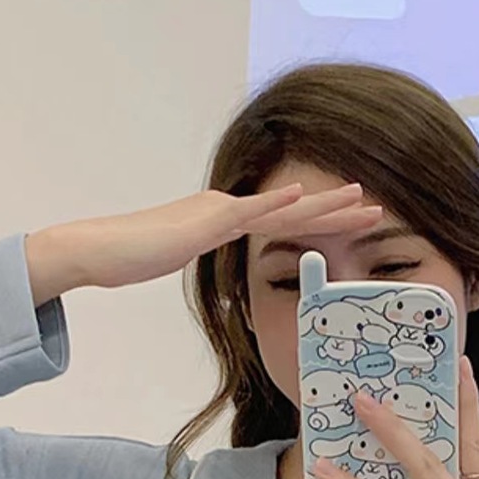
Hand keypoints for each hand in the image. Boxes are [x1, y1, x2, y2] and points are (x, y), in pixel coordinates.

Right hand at [24, 183, 383, 304]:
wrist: (101, 249)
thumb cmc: (132, 257)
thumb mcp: (181, 260)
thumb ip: (205, 260)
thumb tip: (226, 283)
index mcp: (225, 219)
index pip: (283, 222)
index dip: (321, 221)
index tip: (354, 223)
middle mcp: (229, 209)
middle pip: (295, 211)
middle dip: (338, 211)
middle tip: (377, 208)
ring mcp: (219, 212)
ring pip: (283, 208)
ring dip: (324, 204)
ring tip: (361, 200)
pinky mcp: (205, 222)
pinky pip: (248, 212)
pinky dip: (277, 203)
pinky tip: (303, 196)